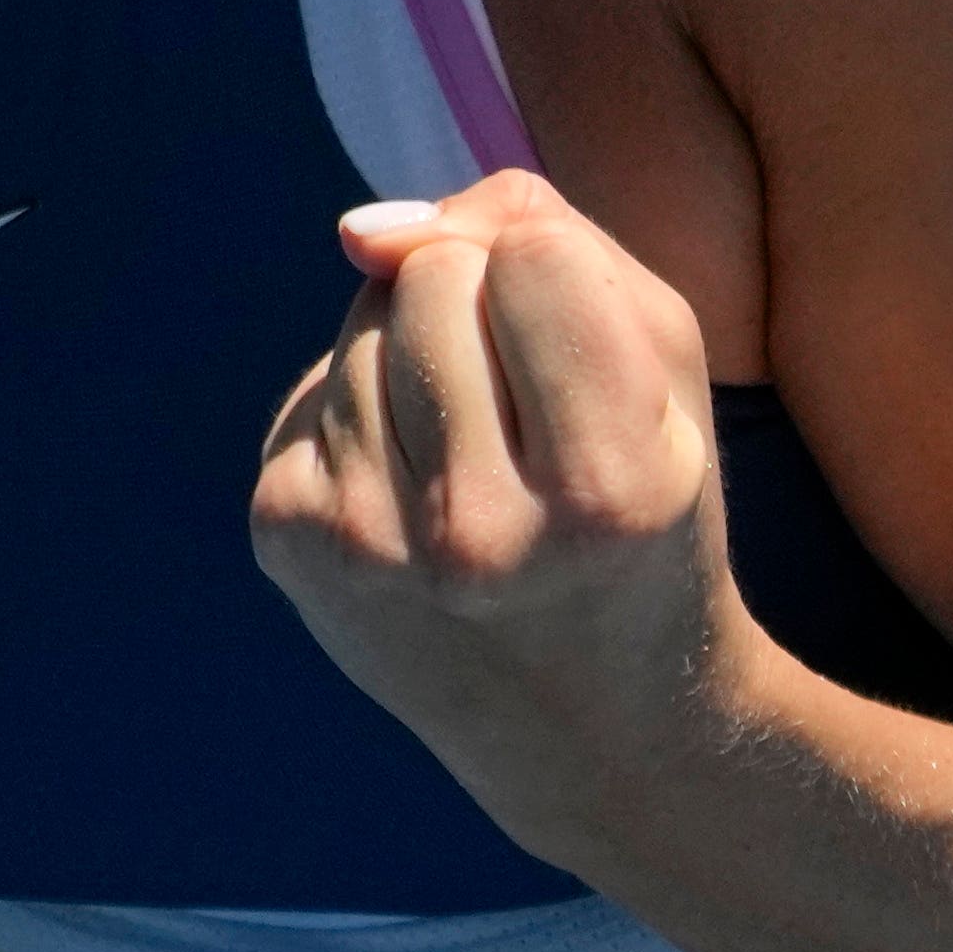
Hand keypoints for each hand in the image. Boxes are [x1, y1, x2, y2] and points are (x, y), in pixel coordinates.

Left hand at [250, 171, 745, 858]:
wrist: (596, 723)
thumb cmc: (644, 510)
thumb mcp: (663, 371)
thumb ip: (548, 240)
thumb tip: (361, 229)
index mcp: (609, 488)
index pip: (531, 254)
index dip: (553, 273)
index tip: (582, 357)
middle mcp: (480, 533)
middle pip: (430, 274)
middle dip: (475, 307)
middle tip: (527, 418)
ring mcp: (370, 548)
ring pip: (360, 323)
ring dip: (413, 358)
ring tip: (475, 462)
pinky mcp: (290, 543)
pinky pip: (309, 392)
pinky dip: (360, 418)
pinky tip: (412, 497)